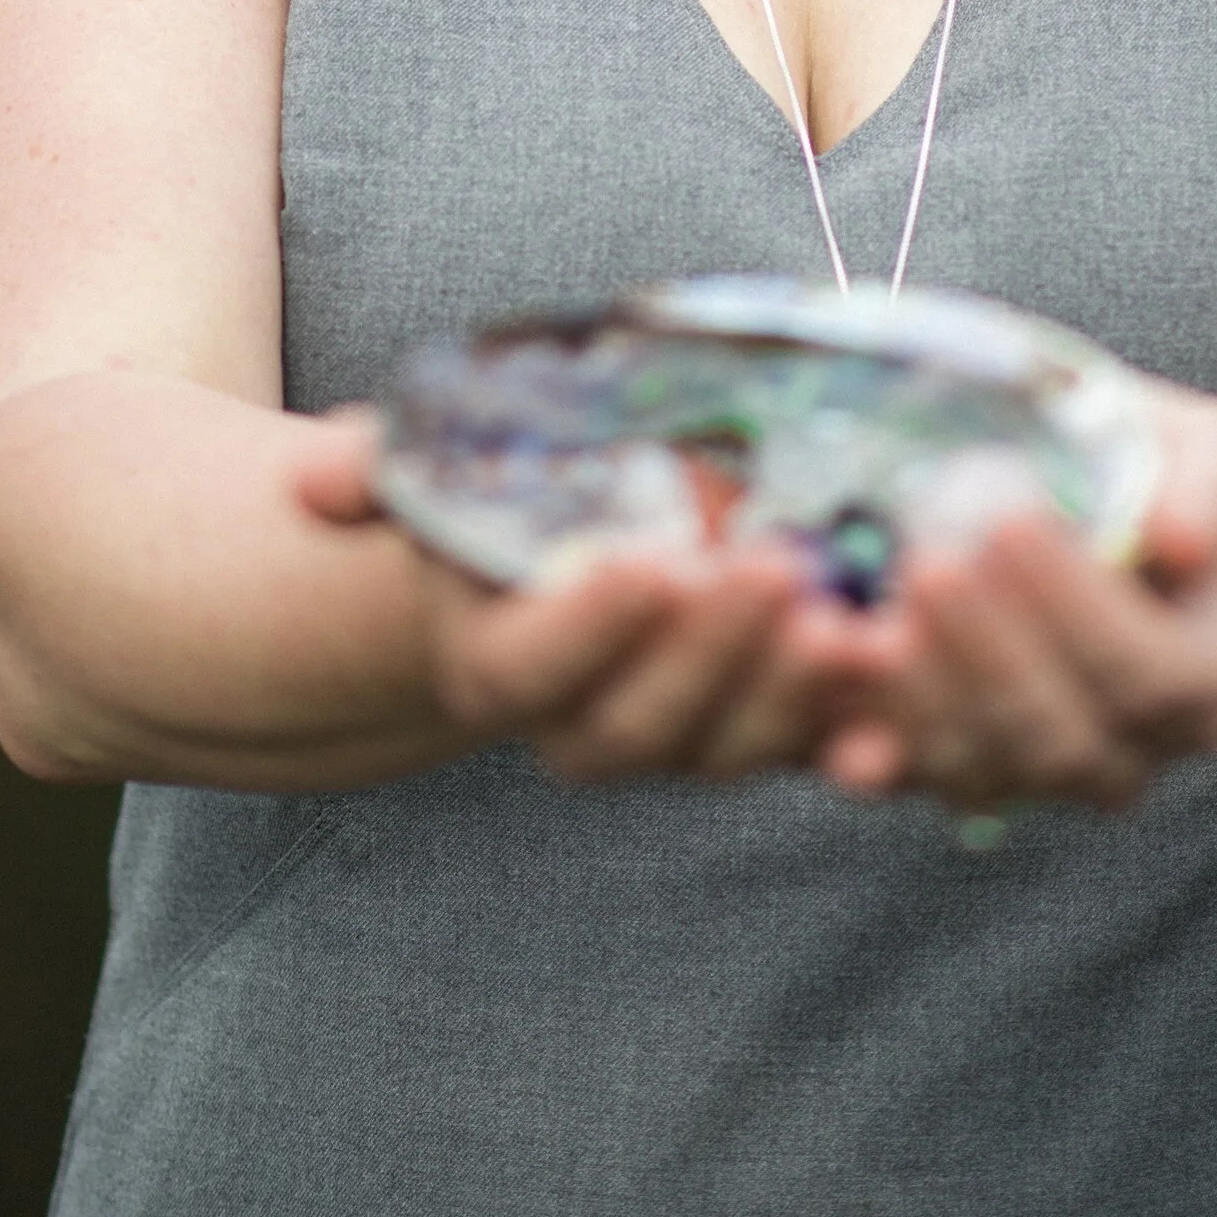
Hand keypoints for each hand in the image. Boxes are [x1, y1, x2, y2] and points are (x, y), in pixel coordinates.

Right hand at [289, 411, 856, 784]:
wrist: (554, 554)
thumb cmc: (493, 495)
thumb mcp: (431, 464)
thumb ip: (376, 467)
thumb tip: (312, 478)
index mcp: (497, 663)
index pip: (532, 671)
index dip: (588, 628)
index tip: (646, 558)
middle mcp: (583, 723)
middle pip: (643, 726)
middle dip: (712, 653)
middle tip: (772, 567)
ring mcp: (680, 736)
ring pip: (732, 750)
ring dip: (795, 696)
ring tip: (856, 624)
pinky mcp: (761, 728)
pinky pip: (808, 752)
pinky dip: (859, 738)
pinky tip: (904, 693)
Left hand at [787, 406, 1216, 813]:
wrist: (1113, 529)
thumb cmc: (1149, 478)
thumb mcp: (1195, 460)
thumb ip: (1198, 493)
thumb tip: (1180, 537)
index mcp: (1198, 685)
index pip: (1145, 674)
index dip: (1076, 607)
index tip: (1012, 520)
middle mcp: (1130, 754)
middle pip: (1059, 737)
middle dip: (987, 652)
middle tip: (930, 563)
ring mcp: (1044, 777)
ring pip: (983, 769)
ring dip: (921, 701)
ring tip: (871, 621)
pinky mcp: (964, 771)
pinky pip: (916, 774)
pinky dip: (874, 746)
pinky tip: (834, 705)